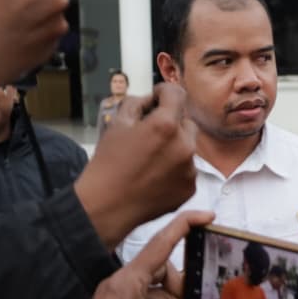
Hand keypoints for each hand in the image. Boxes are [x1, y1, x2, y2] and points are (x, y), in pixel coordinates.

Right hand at [75, 85, 198, 247]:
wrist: (108, 205)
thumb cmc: (108, 164)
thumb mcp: (116, 123)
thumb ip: (137, 103)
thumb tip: (151, 99)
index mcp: (166, 125)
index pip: (177, 94)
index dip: (164, 93)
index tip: (157, 98)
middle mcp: (184, 146)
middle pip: (186, 122)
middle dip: (171, 123)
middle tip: (150, 133)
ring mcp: (190, 169)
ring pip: (188, 146)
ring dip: (174, 146)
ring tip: (150, 158)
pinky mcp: (190, 187)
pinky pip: (188, 169)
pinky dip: (176, 168)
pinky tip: (155, 175)